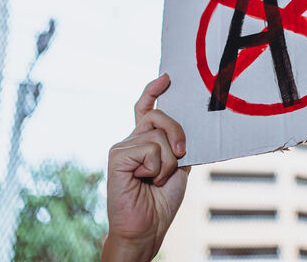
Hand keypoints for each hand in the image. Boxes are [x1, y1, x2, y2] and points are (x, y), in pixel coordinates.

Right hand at [102, 74, 188, 261]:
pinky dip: (156, 168)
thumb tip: (189, 126)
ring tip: (157, 180)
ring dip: (169, 162)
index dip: (153, 91)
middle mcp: (131, 141)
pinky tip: (145, 181)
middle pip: (158, 116)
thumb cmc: (161, 201)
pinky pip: (149, 149)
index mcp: (144, 142)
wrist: (147, 228)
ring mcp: (122, 147)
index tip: (167, 77)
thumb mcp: (178, 167)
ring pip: (158, 136)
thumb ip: (178, 144)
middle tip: (182, 153)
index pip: (145, 109)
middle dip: (177, 132)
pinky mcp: (117, 156)